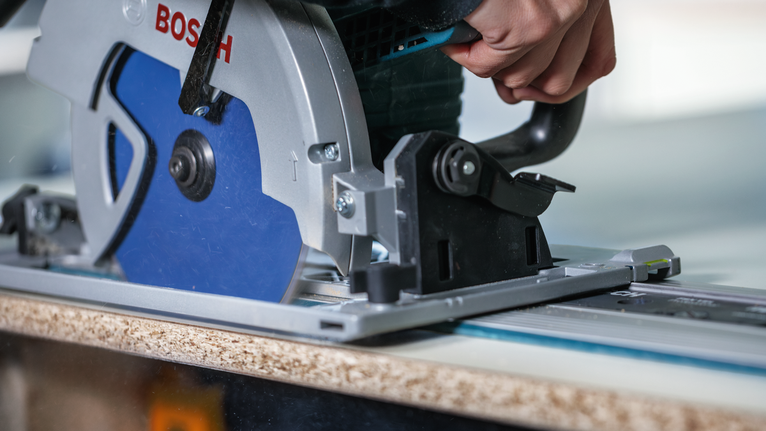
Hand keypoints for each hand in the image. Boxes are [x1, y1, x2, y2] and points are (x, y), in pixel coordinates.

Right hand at [441, 0, 615, 103]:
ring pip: (520, 78)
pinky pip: (488, 68)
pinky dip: (464, 54)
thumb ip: (543, 27)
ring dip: (488, 65)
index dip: (568, 83)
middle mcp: (580, 2)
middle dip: (520, 85)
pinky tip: (457, 35)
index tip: (544, 87)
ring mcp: (556, 17)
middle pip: (558, 81)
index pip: (599, 60)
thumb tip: (525, 81)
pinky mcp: (525, 27)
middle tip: (497, 73)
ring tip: (473, 39)